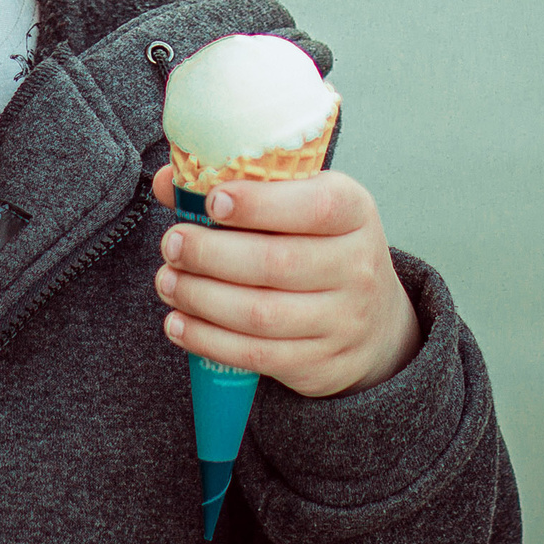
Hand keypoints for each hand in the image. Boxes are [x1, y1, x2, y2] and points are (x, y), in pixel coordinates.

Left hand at [149, 165, 421, 398]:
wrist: (375, 323)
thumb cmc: (320, 248)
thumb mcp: (300, 206)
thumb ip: (238, 188)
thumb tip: (168, 181)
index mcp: (354, 213)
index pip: (315, 206)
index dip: (259, 204)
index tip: (213, 201)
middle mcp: (357, 267)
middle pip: (276, 263)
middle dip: (210, 254)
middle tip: (172, 245)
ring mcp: (343, 320)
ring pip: (260, 313)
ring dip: (201, 298)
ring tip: (168, 282)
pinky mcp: (321, 362)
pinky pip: (256, 354)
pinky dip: (208, 339)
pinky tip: (178, 323)